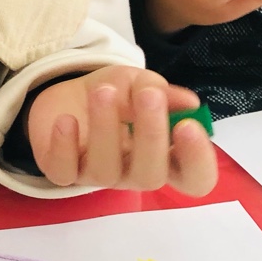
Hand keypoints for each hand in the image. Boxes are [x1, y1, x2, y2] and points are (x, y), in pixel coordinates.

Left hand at [26, 65, 217, 194]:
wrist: (70, 96)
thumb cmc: (116, 94)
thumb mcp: (140, 82)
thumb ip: (161, 90)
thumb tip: (189, 103)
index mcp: (166, 157)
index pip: (194, 177)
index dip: (197, 160)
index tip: (189, 125)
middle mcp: (134, 173)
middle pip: (151, 177)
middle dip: (151, 136)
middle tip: (149, 96)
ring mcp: (99, 176)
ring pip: (106, 171)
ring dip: (106, 128)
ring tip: (104, 91)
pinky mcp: (64, 172)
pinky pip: (64, 172)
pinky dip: (65, 146)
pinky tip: (67, 120)